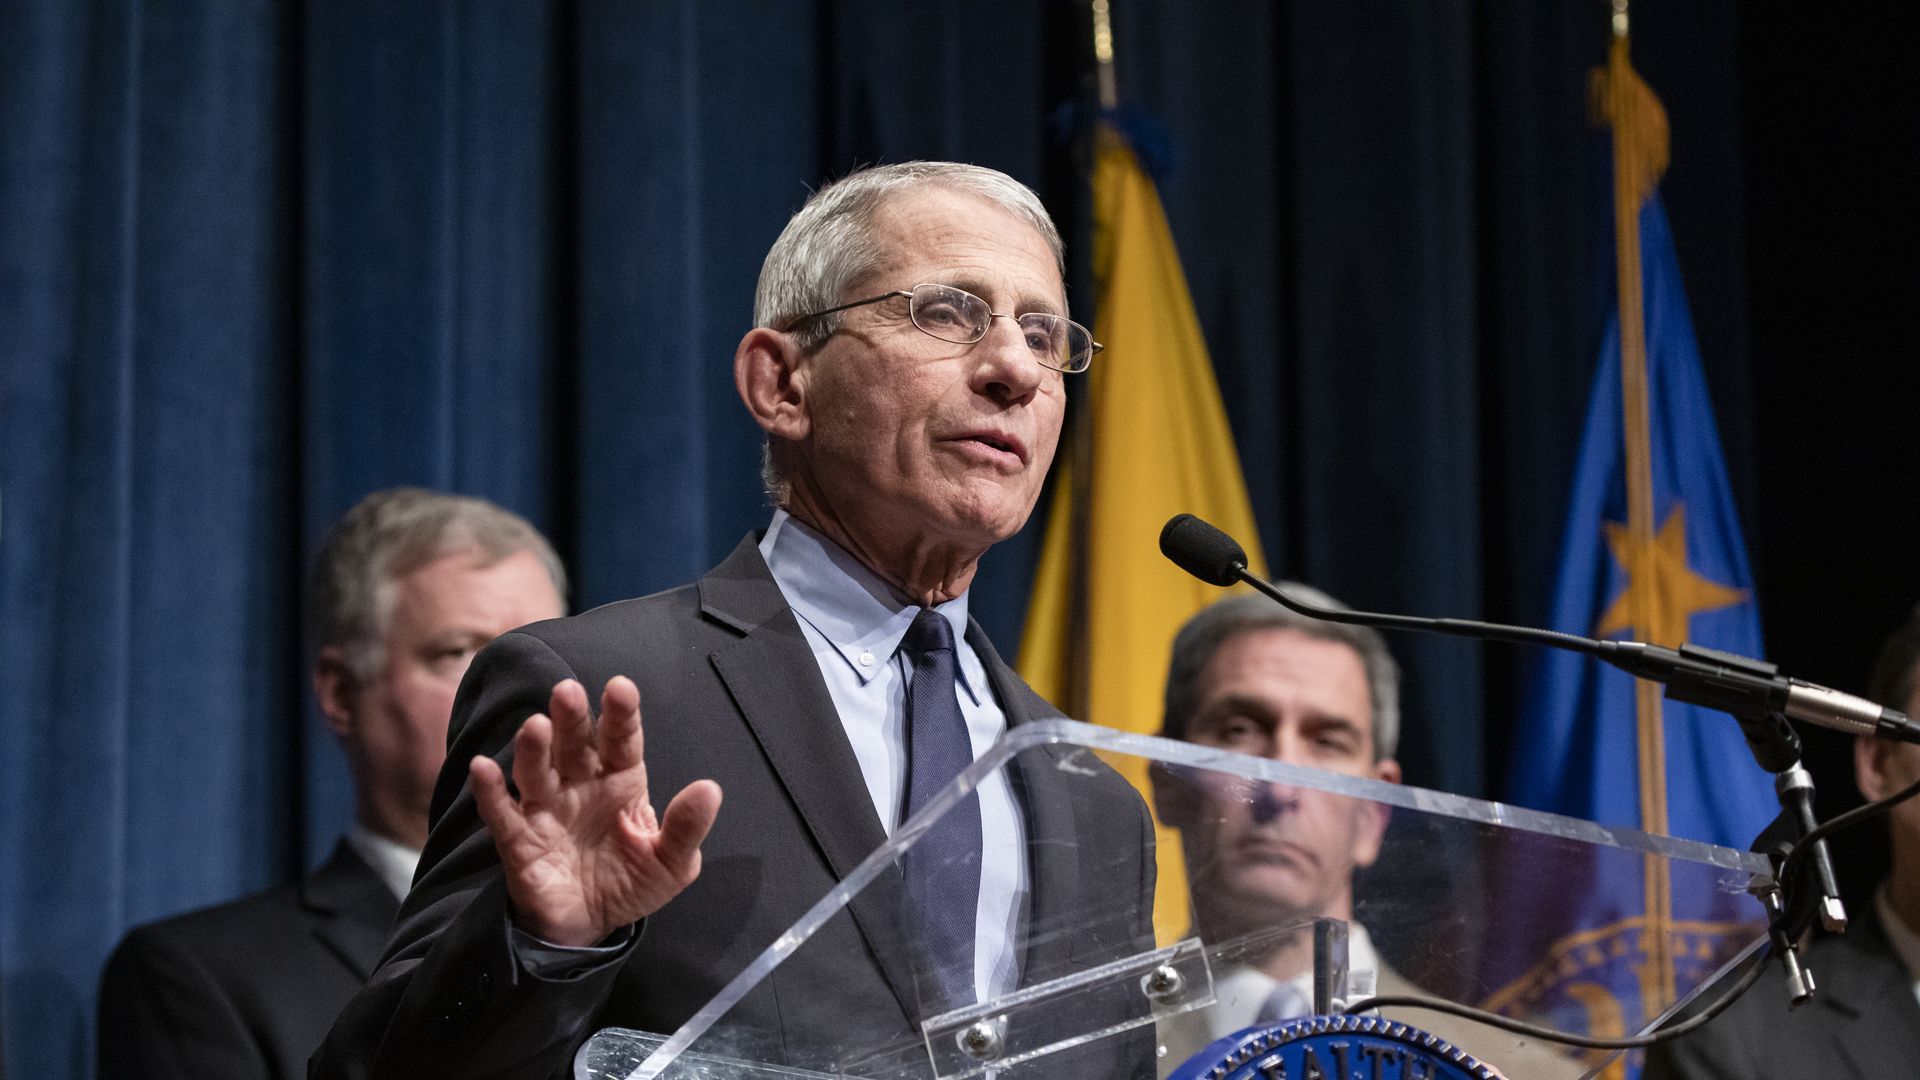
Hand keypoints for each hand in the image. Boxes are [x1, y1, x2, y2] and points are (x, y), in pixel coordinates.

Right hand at [469, 676, 722, 946]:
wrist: (590, 927)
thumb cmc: (632, 883)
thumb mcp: (671, 864)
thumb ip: (687, 828)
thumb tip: (710, 788)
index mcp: (621, 781)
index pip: (621, 739)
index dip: (620, 714)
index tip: (620, 688)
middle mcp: (580, 784)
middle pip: (574, 744)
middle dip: (572, 717)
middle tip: (568, 691)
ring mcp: (547, 809)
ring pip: (537, 770)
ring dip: (534, 748)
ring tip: (536, 725)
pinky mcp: (519, 840)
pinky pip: (501, 812)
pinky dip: (490, 791)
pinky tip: (481, 768)